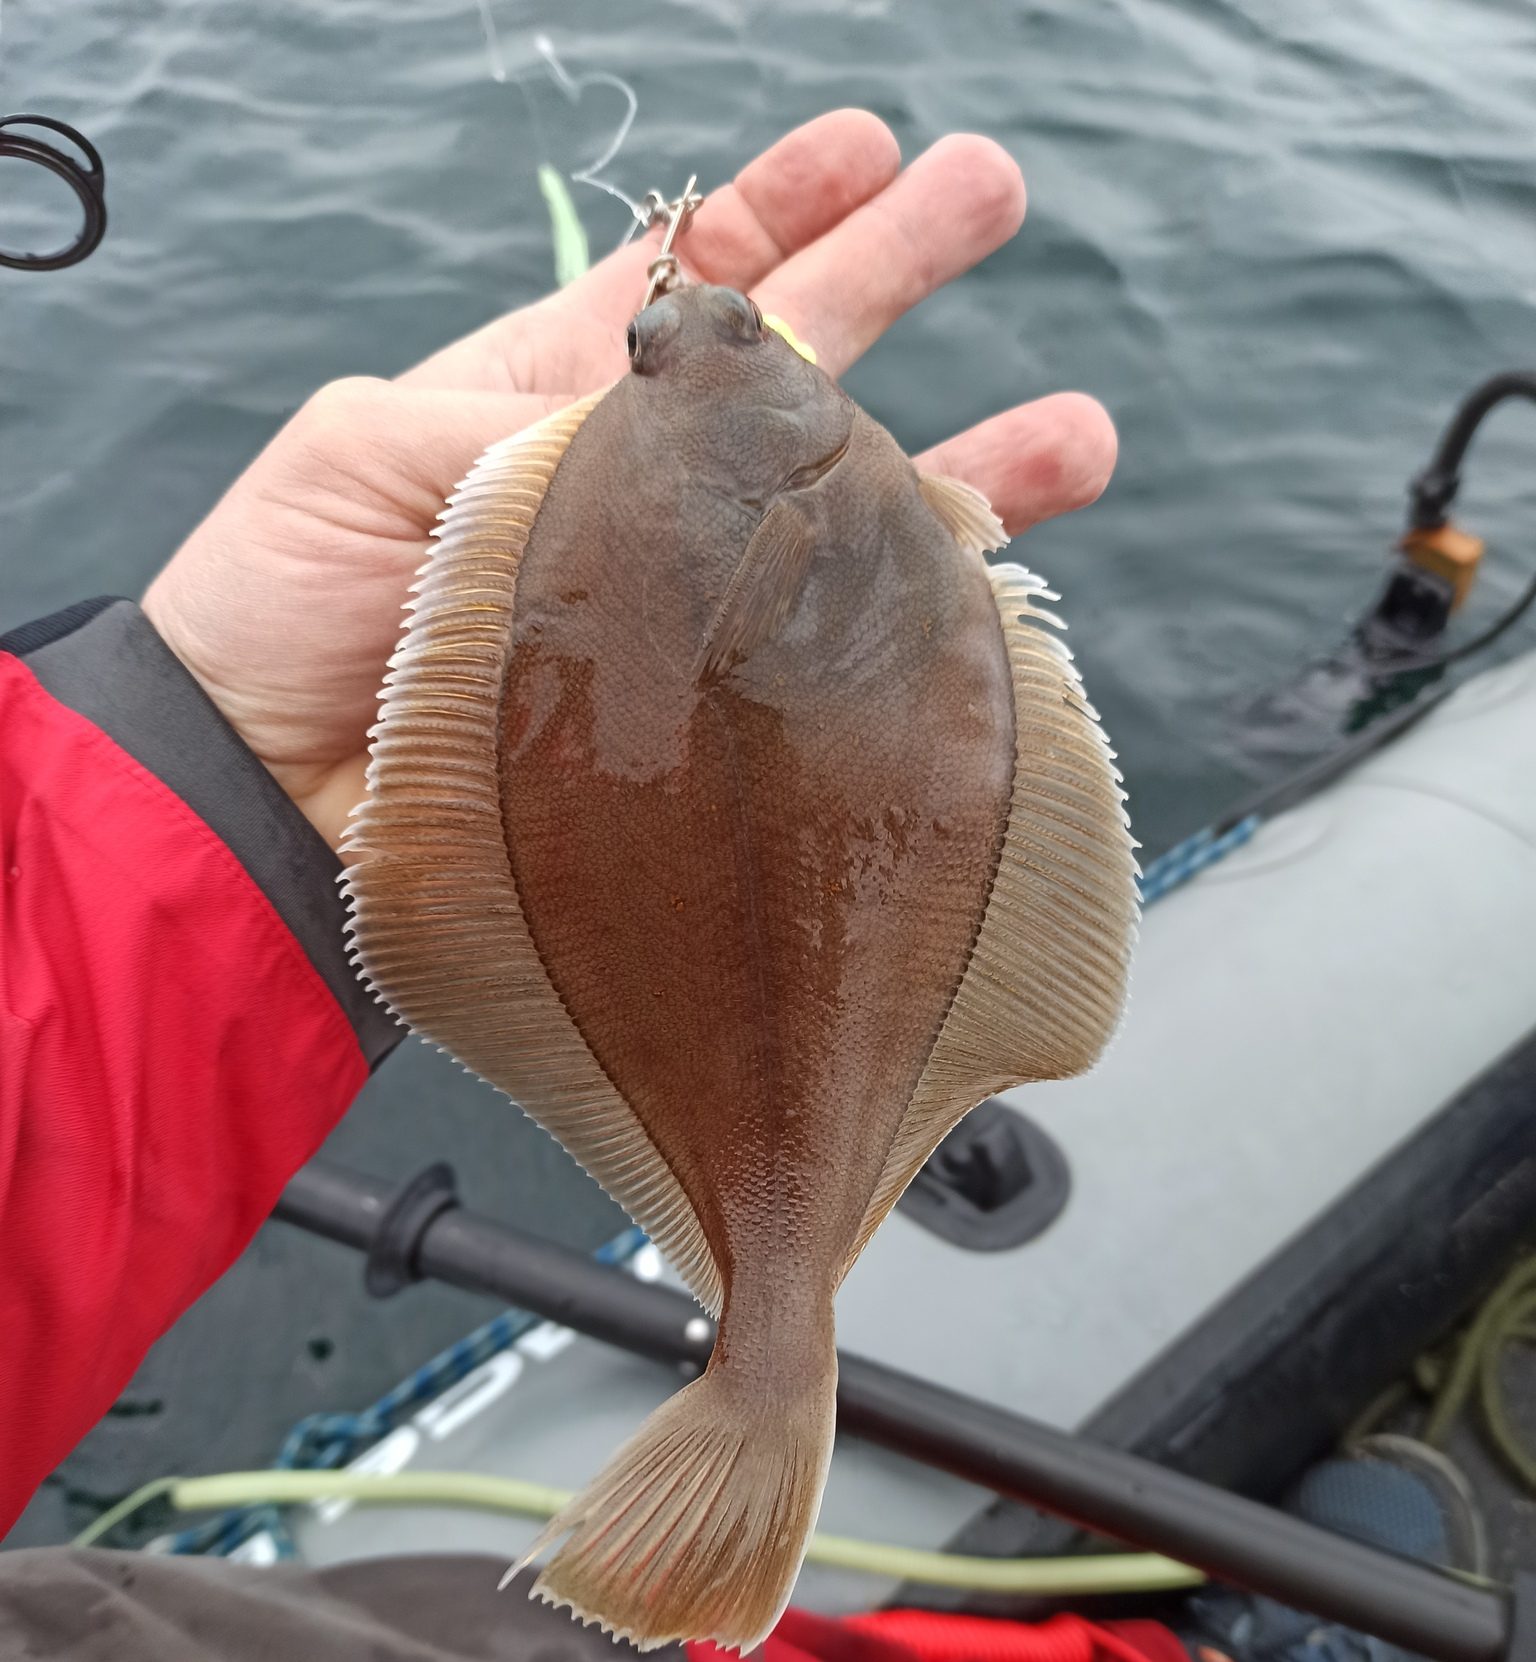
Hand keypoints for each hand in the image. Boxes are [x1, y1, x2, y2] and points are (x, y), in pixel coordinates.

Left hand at [143, 111, 1116, 852]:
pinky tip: (1003, 606)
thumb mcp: (370, 449)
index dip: (782, 208)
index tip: (866, 143)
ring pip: (852, 532)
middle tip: (994, 191)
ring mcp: (691, 616)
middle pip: (800, 378)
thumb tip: (675, 400)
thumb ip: (528, 404)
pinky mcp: (714, 725)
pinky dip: (921, 635)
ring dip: (971, 479)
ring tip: (1081, 439)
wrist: (265, 802)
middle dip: (897, 273)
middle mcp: (646, 505)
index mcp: (555, 409)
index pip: (693, 290)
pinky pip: (835, 670)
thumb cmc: (281, 613)